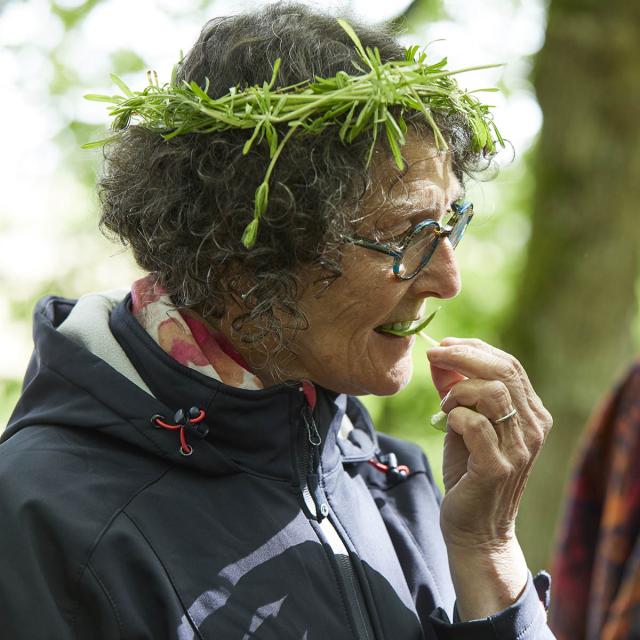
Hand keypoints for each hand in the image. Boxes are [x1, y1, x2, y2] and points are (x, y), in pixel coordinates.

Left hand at [427, 337, 552, 548]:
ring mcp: (519, 449)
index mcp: (531, 413)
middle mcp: (533, 428)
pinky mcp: (498, 468)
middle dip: (463, 355)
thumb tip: (438, 355)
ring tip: (445, 407)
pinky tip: (447, 425)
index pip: (509, 365)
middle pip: (503, 371)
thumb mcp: (462, 422)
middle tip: (434, 355)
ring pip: (493, 393)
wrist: (475, 528)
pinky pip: (476, 425)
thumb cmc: (469, 471)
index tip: (444, 345)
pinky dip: (455, 417)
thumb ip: (454, 389)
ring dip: (459, 391)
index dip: (474, 348)